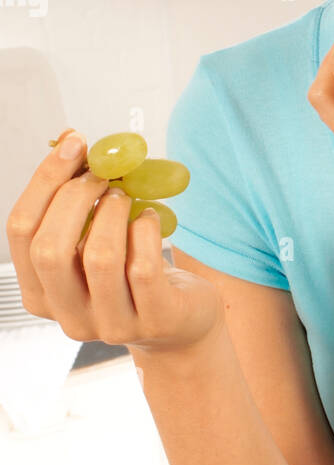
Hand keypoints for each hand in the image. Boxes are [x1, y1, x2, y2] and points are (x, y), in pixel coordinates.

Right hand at [5, 130, 222, 353]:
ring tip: (125, 198)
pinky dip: (145, 230)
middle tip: (103, 174)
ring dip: (113, 212)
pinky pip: (143, 267)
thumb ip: (75, 199)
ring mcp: (110, 324)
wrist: (182, 324)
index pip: (20, 232)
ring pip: (98, 257)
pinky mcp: (153, 320)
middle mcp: (67, 315)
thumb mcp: (95, 238)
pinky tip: (149, 220)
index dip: (44, 181)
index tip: (73, 144)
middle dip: (75, 197)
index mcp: (40, 292)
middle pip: (50, 248)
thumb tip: (68, 139)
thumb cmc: (131, 272)